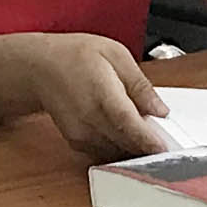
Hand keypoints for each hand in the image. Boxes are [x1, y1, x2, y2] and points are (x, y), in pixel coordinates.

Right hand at [23, 32, 170, 162]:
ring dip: (135, 147)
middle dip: (149, 145)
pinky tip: (124, 131)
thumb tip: (160, 110)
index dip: (150, 140)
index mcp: (101, 93)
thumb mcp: (114, 54)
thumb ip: (139, 84)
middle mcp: (90, 119)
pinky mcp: (78, 143)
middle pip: (127, 144)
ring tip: (144, 131)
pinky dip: (120, 146)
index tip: (167, 149)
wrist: (39, 68)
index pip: (129, 124)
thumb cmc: (75, 56)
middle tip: (164, 138)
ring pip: (118, 152)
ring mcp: (82, 134)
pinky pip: (106, 152)